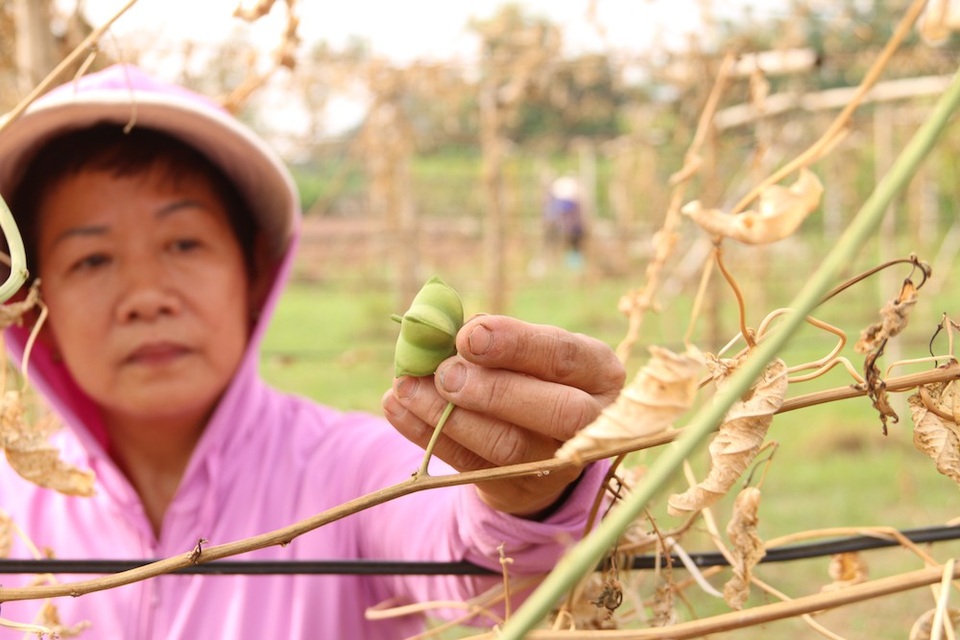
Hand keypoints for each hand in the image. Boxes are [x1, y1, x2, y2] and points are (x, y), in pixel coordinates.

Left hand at [381, 314, 624, 517]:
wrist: (537, 436)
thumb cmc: (531, 373)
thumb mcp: (527, 348)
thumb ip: (493, 336)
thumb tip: (445, 327)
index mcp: (600, 374)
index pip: (566, 357)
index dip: (517, 344)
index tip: (468, 334)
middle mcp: (591, 422)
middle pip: (555, 411)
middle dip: (494, 390)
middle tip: (444, 373)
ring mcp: (556, 463)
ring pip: (508, 446)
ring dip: (449, 416)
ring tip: (407, 388)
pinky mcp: (516, 487)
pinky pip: (470, 466)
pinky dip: (427, 435)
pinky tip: (398, 407)